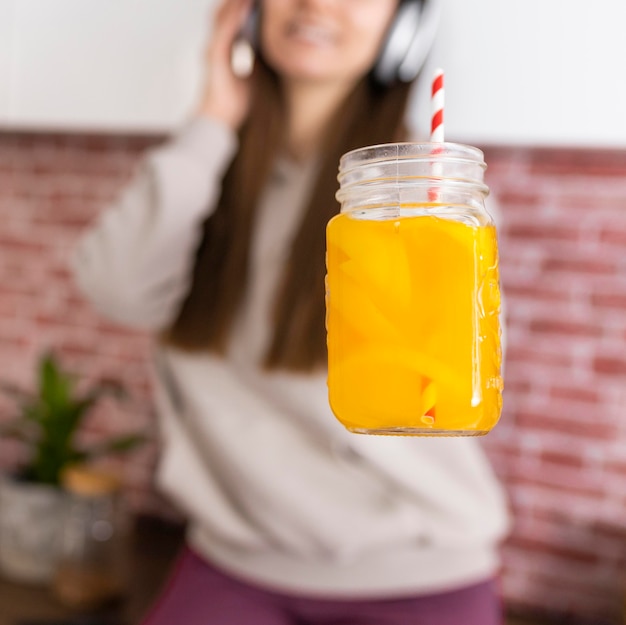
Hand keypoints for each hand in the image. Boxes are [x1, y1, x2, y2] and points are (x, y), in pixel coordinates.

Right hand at [196, 0, 254, 129]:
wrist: (221, 120)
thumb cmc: (236, 102)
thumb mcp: (253, 76)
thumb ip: (258, 61)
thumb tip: (274, 52)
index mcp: (225, 48)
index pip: (234, 19)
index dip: (245, 5)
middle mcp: (217, 44)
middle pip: (227, 11)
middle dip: (239, 0)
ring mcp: (213, 47)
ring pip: (224, 14)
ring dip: (236, 1)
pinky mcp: (214, 55)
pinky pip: (224, 29)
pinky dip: (234, 15)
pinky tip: (246, 4)